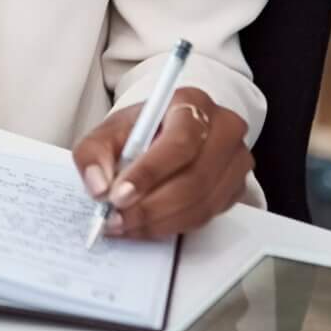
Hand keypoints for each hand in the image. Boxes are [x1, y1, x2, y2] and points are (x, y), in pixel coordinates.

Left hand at [71, 87, 249, 240]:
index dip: (149, 173)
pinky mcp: (236, 188)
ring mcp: (236, 160)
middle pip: (194, 178)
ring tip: (125, 225)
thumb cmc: (142, 130)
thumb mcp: (110, 131)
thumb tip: (98, 186)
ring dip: (158, 222)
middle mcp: (223, 129)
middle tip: (116, 218)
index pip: (179, 142)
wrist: (167, 133)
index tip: (118, 195)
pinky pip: (206, 216)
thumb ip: (94, 153)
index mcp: (192, 103)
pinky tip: (146, 225)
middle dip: (150, 206)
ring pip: (201, 203)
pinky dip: (172, 226)